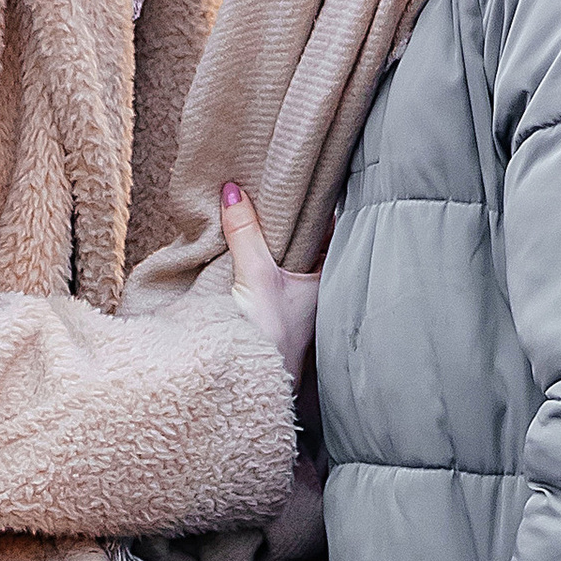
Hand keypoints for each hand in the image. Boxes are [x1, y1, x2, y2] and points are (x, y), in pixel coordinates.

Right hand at [221, 183, 317, 387]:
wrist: (250, 383)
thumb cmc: (269, 336)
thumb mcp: (256, 275)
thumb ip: (245, 233)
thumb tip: (233, 191)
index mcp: (326, 274)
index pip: (327, 226)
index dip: (312, 202)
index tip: (295, 178)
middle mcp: (314, 285)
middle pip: (303, 237)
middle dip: (284, 216)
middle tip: (265, 184)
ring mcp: (293, 297)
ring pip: (283, 254)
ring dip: (266, 236)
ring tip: (248, 205)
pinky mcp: (270, 307)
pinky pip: (265, 269)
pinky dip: (254, 255)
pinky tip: (237, 242)